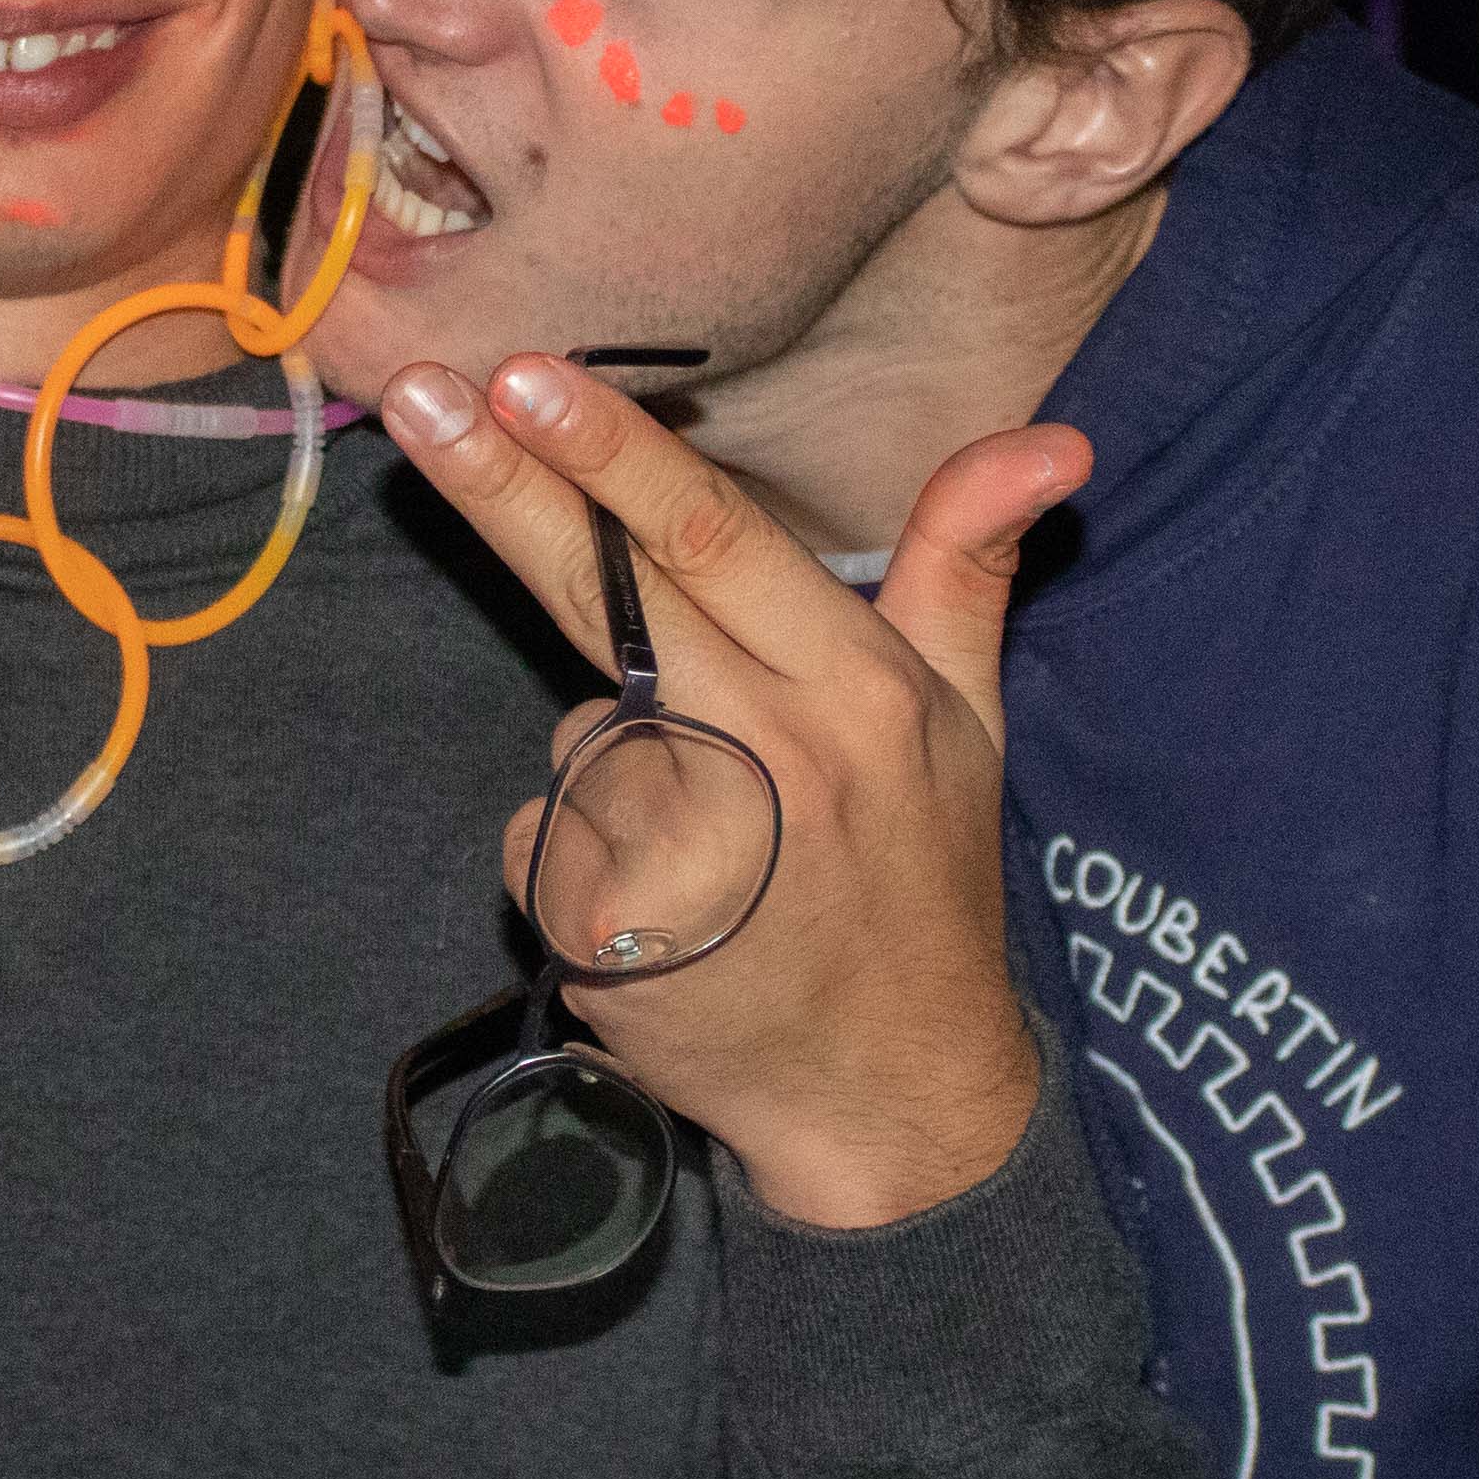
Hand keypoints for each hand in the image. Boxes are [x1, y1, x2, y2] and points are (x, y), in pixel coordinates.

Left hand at [376, 351, 1078, 1227]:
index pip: (718, 544)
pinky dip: (571, 858)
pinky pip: (541, 835)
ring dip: (608, 766)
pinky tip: (652, 910)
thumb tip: (1056, 439)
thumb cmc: (919, 888)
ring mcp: (685, 846)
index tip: (528, 376)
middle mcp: (776, 754)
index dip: (616, 455)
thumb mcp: (968, 721)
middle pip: (613, 596)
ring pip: (579, 732)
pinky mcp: (610, 927)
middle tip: (422, 400)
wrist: (892, 1102)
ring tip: (707, 851)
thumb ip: (967, 567)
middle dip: (506, 487)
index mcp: (859, 689)